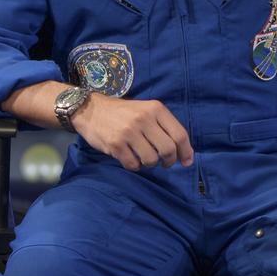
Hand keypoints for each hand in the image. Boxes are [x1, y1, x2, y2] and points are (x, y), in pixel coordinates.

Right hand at [71, 93, 193, 170]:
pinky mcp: (115, 144)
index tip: (186, 161)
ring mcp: (129, 132)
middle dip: (169, 161)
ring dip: (150, 163)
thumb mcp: (145, 110)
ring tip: (143, 157)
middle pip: (168, 149)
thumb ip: (163, 126)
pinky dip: (134, 166)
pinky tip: (130, 158)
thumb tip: (183, 153)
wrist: (90, 110)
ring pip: (151, 159)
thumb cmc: (123, 113)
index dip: (186, 152)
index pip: (179, 134)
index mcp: (155, 109)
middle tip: (164, 163)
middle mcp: (144, 119)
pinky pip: (133, 165)